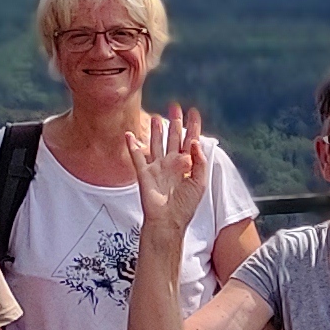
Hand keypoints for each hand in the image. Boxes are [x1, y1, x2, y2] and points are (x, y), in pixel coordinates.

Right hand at [138, 105, 210, 231]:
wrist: (168, 222)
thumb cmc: (185, 206)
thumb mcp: (200, 183)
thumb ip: (200, 162)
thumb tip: (195, 142)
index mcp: (186, 165)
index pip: (190, 140)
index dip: (192, 126)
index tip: (194, 112)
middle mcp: (171, 163)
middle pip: (173, 138)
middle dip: (174, 122)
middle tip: (175, 107)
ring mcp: (157, 167)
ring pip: (156, 143)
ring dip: (156, 130)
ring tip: (156, 117)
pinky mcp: (145, 173)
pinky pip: (137, 156)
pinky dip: (132, 145)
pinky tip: (129, 134)